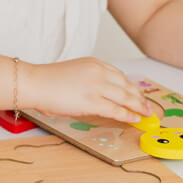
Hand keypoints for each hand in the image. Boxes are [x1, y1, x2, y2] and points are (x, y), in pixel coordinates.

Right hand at [20, 58, 154, 122]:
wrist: (34, 83)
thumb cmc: (45, 81)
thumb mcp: (73, 73)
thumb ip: (87, 81)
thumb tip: (96, 97)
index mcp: (94, 64)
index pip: (120, 75)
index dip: (131, 87)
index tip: (136, 94)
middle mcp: (100, 72)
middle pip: (127, 85)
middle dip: (139, 97)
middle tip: (147, 106)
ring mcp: (97, 87)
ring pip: (126, 97)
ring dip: (139, 107)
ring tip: (146, 114)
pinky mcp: (93, 101)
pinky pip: (116, 110)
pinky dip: (128, 115)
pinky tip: (135, 119)